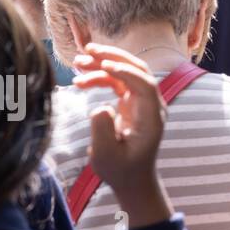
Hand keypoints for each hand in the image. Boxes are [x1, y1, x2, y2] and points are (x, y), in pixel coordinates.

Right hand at [72, 44, 172, 229]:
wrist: (131, 179)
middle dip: (114, 58)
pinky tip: (80, 80)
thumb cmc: (121, 171)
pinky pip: (117, 82)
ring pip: (126, 73)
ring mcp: (141, 102)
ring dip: (103, 64)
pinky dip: (100, 77)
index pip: (146, 86)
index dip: (127, 73)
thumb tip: (100, 107)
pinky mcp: (130, 102)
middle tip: (89, 50)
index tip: (105, 67)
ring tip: (77, 62)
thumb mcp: (107, 157)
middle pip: (139, 71)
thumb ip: (103, 132)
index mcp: (152, 117)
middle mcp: (151, 105)